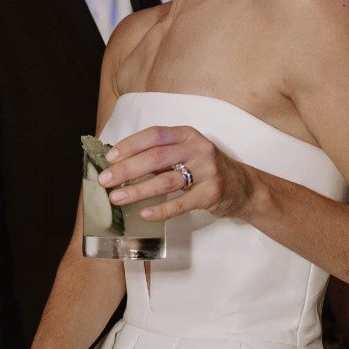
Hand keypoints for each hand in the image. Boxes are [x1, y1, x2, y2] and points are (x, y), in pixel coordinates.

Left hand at [96, 124, 255, 222]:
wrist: (242, 187)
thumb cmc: (205, 169)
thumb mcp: (186, 152)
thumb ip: (161, 154)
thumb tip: (120, 163)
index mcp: (187, 134)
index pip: (154, 135)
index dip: (130, 145)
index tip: (109, 158)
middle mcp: (198, 148)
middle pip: (156, 157)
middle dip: (126, 169)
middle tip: (105, 181)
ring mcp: (207, 171)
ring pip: (165, 180)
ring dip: (137, 190)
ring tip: (116, 198)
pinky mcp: (211, 193)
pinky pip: (181, 203)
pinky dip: (161, 210)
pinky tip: (144, 214)